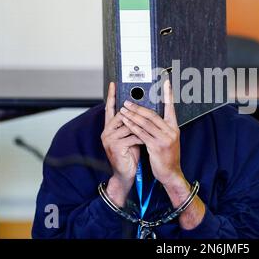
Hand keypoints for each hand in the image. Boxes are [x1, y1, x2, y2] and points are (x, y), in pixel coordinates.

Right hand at [101, 82, 142, 206]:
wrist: (125, 174)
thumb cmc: (130, 154)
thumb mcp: (130, 136)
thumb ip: (132, 124)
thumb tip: (141, 110)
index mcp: (109, 127)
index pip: (109, 108)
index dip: (111, 95)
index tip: (114, 83)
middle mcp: (106, 131)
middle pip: (122, 114)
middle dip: (135, 111)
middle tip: (147, 104)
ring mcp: (109, 139)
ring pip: (129, 125)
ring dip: (142, 126)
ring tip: (152, 125)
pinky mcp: (116, 147)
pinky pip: (133, 137)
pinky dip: (143, 137)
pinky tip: (149, 138)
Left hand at [120, 79, 181, 185]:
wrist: (171, 173)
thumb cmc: (167, 156)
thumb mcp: (168, 139)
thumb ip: (161, 127)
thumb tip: (149, 116)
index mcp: (174, 127)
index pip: (171, 107)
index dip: (168, 94)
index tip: (166, 82)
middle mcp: (171, 131)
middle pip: (153, 115)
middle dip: (138, 107)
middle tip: (127, 101)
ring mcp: (164, 139)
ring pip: (146, 123)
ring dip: (132, 115)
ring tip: (123, 110)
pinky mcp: (156, 146)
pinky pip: (142, 134)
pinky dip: (132, 127)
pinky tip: (125, 122)